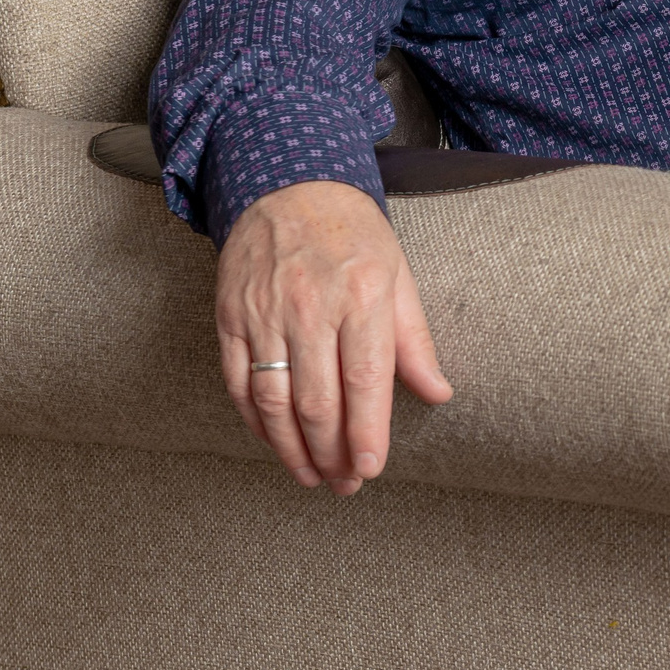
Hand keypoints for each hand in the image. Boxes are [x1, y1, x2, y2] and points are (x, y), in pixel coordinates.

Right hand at [216, 180, 453, 494]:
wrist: (288, 186)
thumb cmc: (353, 235)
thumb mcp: (398, 275)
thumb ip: (415, 340)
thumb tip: (438, 393)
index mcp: (362, 293)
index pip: (365, 380)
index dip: (367, 433)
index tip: (371, 469)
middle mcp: (310, 305)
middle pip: (318, 400)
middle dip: (332, 453)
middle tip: (346, 484)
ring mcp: (265, 312)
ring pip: (275, 401)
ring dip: (293, 449)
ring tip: (312, 476)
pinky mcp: (230, 317)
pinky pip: (240, 383)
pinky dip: (257, 422)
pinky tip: (275, 442)